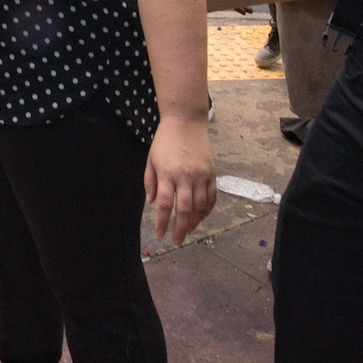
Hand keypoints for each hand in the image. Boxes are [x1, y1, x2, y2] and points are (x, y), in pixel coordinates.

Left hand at [145, 115, 215, 245]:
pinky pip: (212, 197)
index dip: (163, 222)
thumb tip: (153, 203)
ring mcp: (201, 175)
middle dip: (181, 228)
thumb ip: (150, 182)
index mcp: (167, 174)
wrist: (186, 123)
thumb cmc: (164, 141)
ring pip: (201, 206)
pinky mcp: (212, 173)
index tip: (161, 234)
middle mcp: (186, 177)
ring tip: (188, 230)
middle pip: (185, 209)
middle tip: (177, 240)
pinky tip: (201, 216)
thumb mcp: (151, 160)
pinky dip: (208, 210)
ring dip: (195, 221)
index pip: (166, 204)